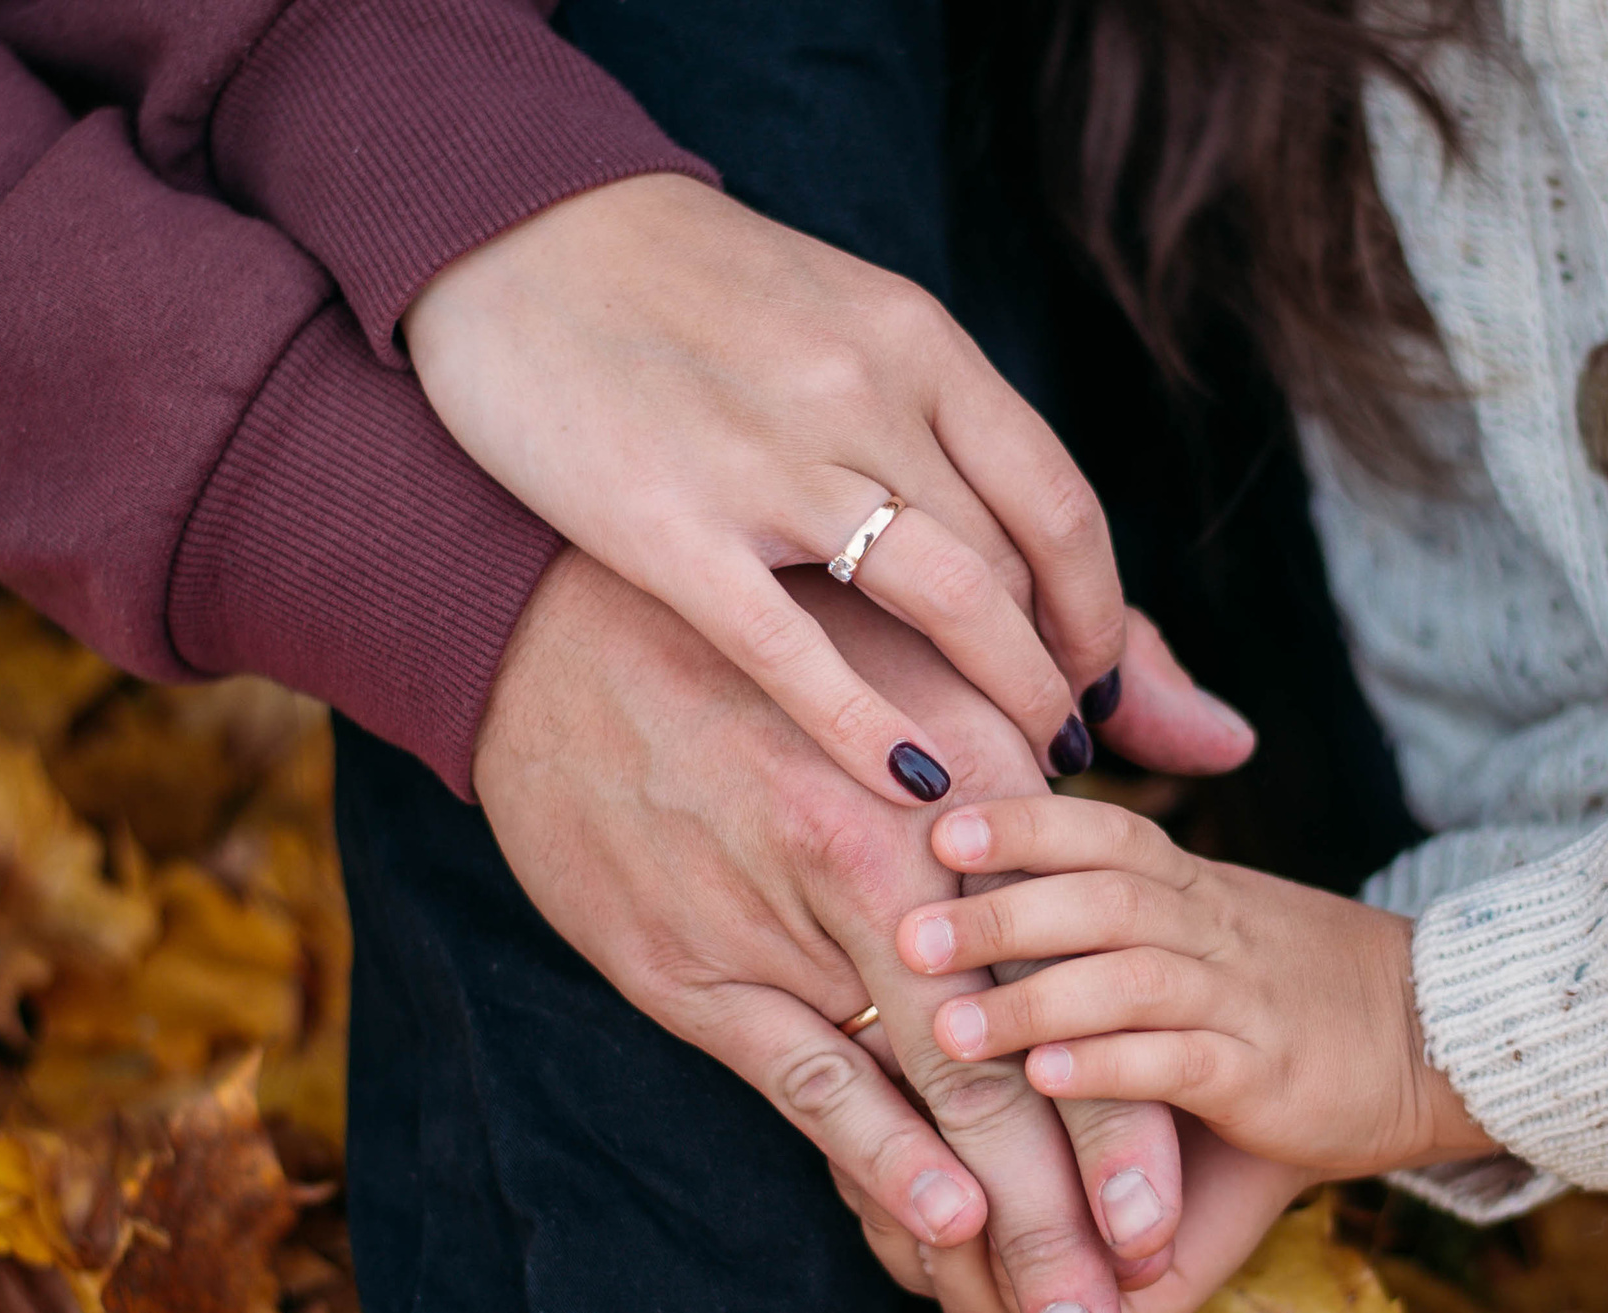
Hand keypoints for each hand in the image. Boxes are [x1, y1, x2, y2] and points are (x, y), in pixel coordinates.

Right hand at [413, 173, 1176, 804]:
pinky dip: (872, 727)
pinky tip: (911, 781)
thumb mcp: (840, 322)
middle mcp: (867, 392)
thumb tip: (1013, 501)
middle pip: (1015, 564)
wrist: (510, 236)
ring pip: (949, 600)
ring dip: (1008, 698)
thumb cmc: (687, 297)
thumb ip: (941, 425)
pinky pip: (801, 650)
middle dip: (1057, 673)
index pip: (1058, 504)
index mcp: (916, 341)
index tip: (1090, 679)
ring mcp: (772, 459)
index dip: (1098, 612)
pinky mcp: (673, 526)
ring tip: (1020, 774)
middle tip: (1060, 747)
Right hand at [474, 551, 1252, 1312]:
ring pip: (932, 1089)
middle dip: (1081, 1213)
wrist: (557, 626)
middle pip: (1025, 1058)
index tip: (1176, 1221)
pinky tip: (939, 1230)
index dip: (1143, 1106)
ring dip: (1001, 1230)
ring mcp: (799, 909)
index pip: (1090, 969)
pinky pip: (809, 1074)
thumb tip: (1231, 747)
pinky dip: (880, 1155)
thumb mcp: (939, 637)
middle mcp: (907, 849)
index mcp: (979, 769)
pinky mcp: (697, 960)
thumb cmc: (777, 634)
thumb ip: (1105, 689)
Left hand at [894, 794, 1499, 1178]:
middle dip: (1002, 911)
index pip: (1107, 830)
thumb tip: (1003, 912)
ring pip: (1132, 977)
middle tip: (910, 932)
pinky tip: (1046, 1078)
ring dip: (1035, 999)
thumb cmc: (1301, 994)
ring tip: (950, 1028)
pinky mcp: (1266, 1075)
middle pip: (1103, 895)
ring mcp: (1241, 999)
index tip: (942, 822)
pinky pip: (1179, 1060)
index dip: (1026, 820)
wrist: (1442, 1038)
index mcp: (1195, 889)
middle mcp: (1214, 929)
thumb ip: (1123, 927)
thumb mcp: (1214, 938)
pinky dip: (1109, 1066)